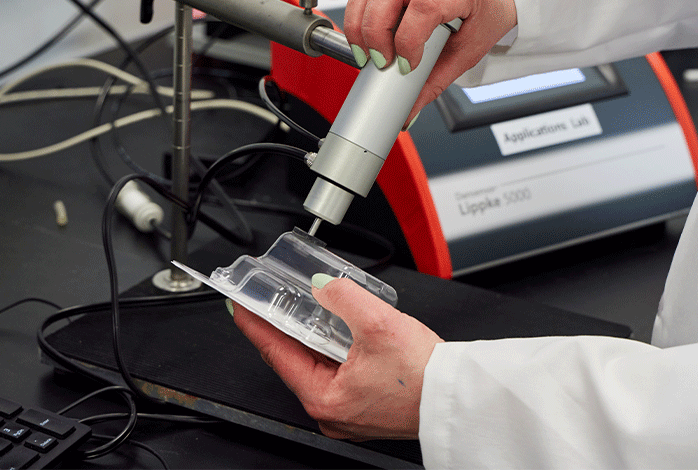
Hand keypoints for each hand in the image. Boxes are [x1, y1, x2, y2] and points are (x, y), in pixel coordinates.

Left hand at [231, 277, 442, 439]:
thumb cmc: (424, 376)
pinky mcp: (367, 407)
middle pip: (297, 360)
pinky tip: (345, 332)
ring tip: (313, 310)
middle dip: (288, 328)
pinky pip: (341, 373)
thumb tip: (324, 286)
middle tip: (275, 301)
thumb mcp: (378, 323)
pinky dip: (338, 350)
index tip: (240, 307)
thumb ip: (344, 297)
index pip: (276, 354)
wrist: (457, 397)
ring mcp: (349, 412)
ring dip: (317, 337)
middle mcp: (331, 411)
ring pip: (320, 366)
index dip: (256, 325)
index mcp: (323, 397)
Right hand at [344, 0, 517, 125]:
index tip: (406, 66)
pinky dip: (359, 6)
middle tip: (377, 62)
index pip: (425, 6)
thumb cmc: (487, 10)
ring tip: (364, 50)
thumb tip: (410, 109)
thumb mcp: (470, 50)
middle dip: (374, 32)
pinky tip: (365, 29)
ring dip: (358, 19)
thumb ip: (437, 80)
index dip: (408, 40)